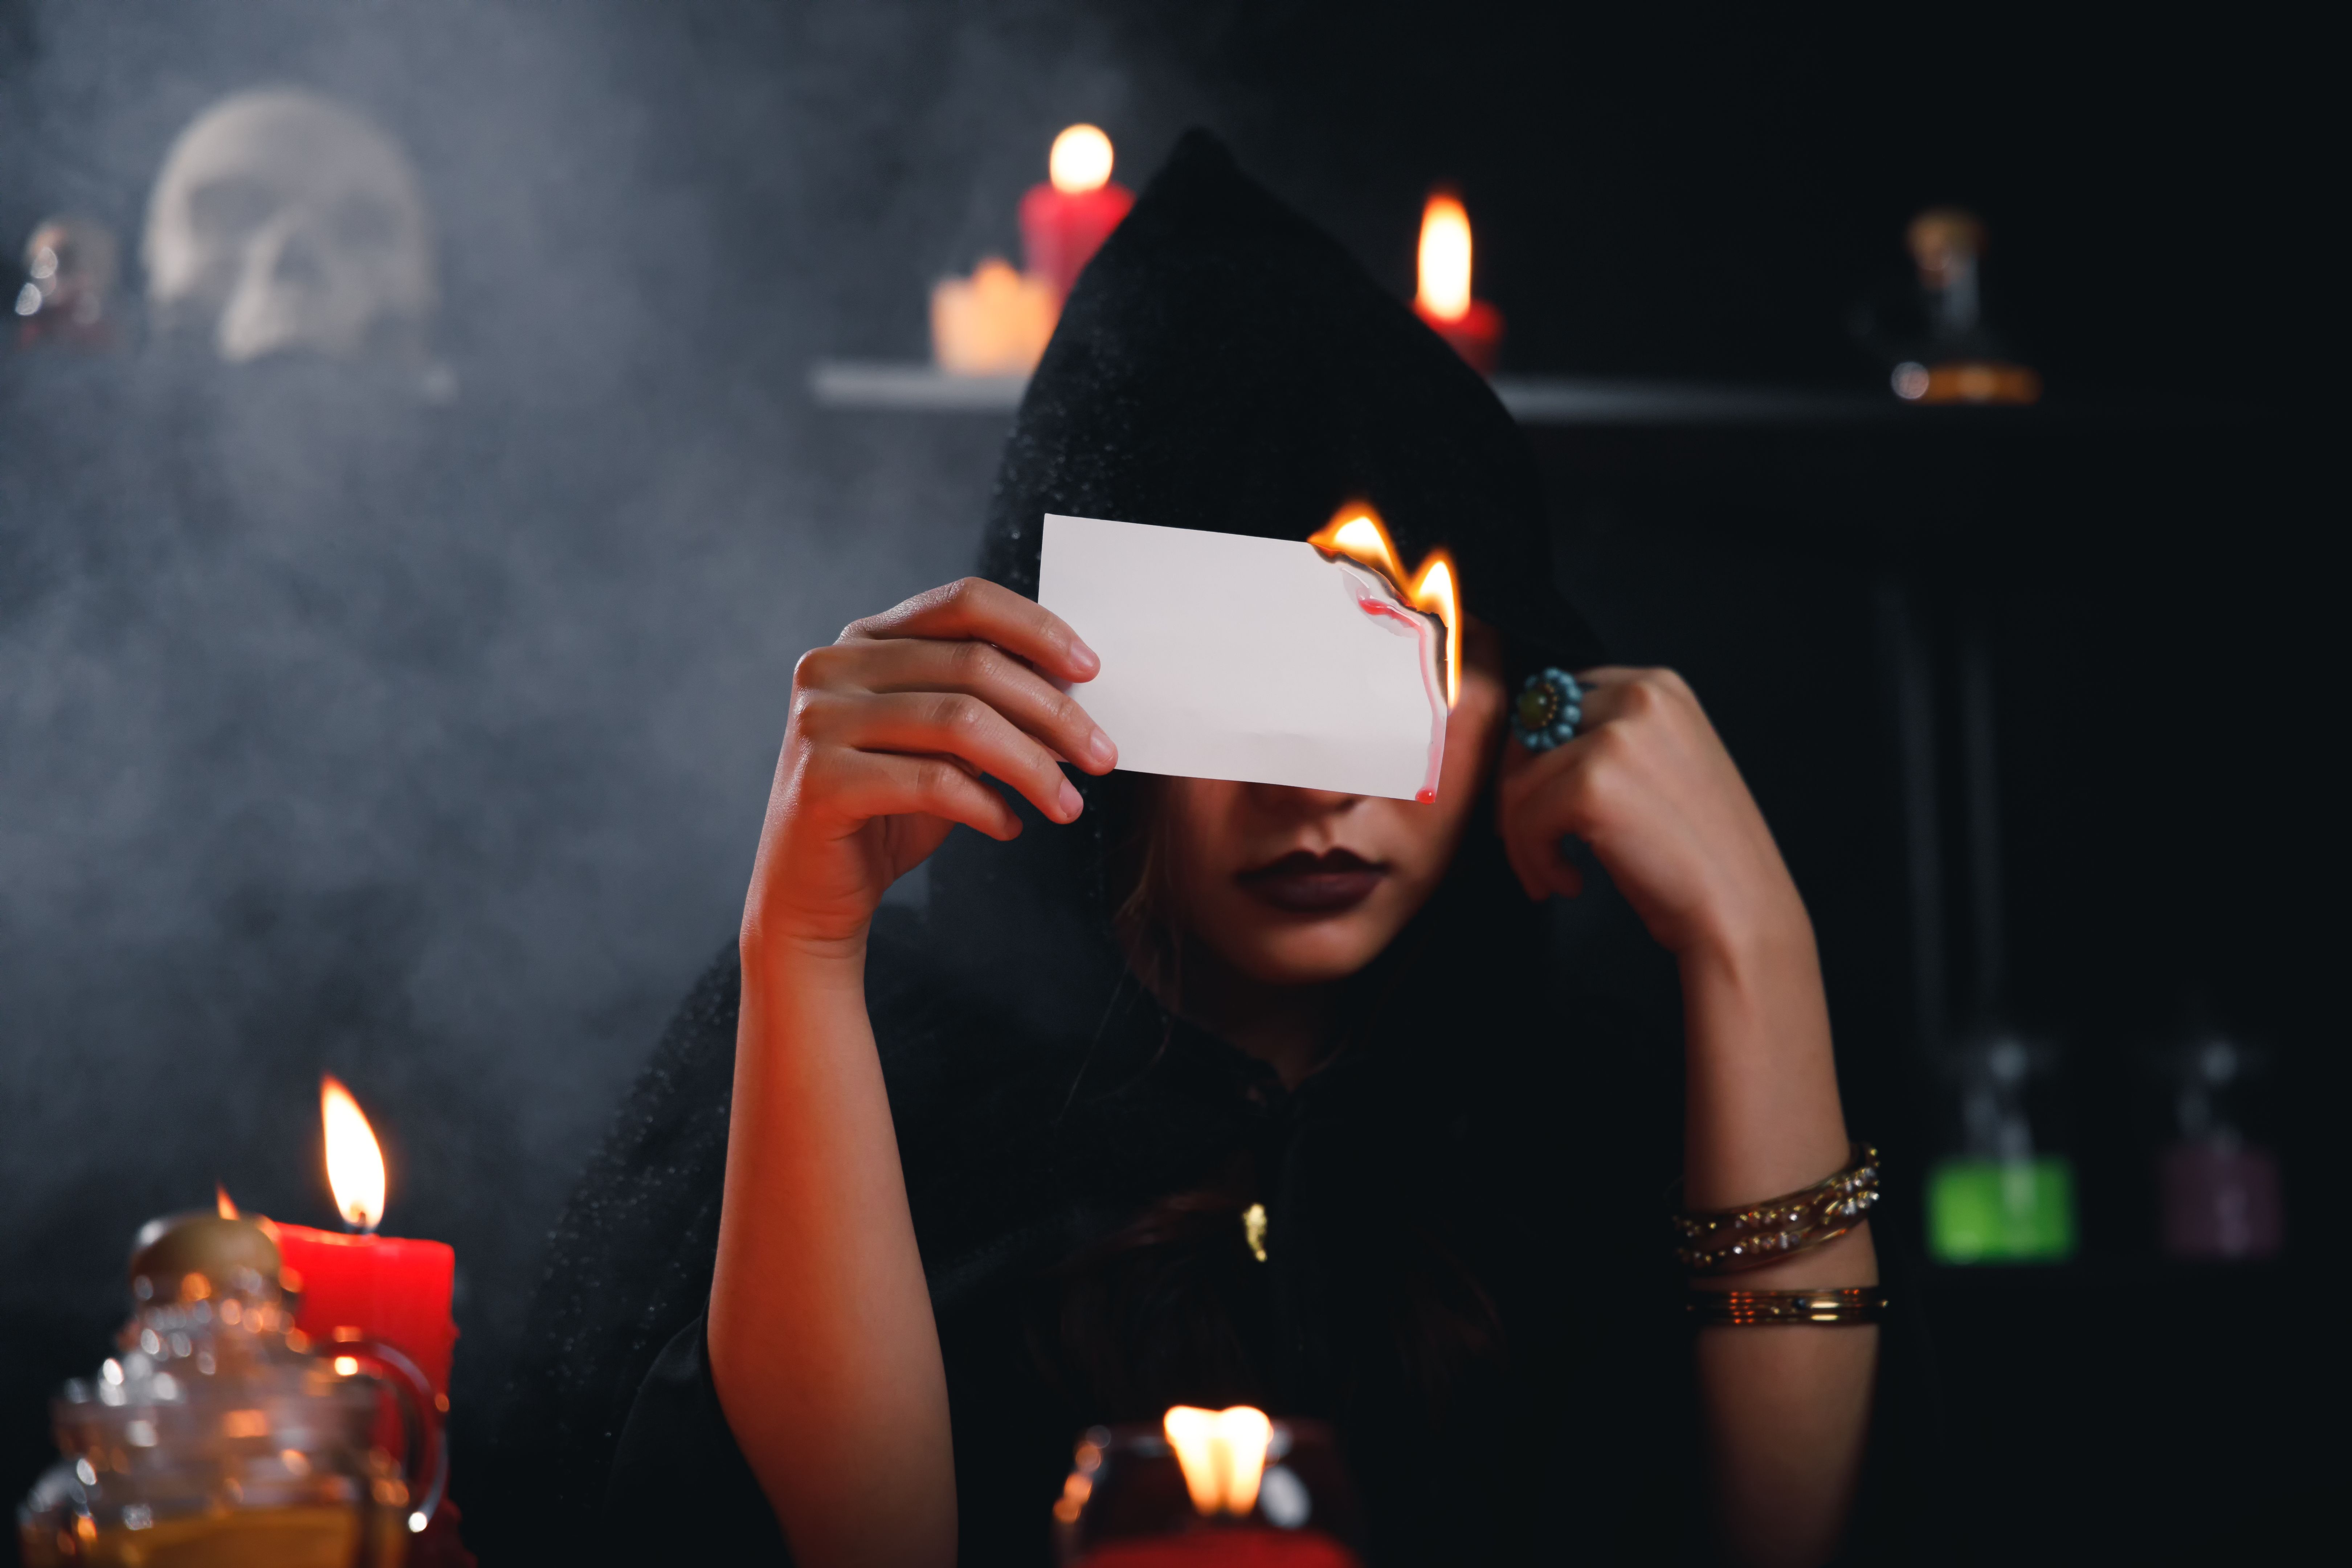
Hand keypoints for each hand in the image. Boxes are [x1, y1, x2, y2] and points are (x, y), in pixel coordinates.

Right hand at [743, 578, 1116, 956]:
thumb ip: (985, 703)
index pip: (964, 602)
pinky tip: (1010, 828)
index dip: (1035, 628)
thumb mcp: (942, 744)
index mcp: (866, 640)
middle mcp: (834, 666)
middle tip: (1102, 757)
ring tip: (1068, 804)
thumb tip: (1072, 688)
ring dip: (1032, 767)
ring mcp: (819, 720)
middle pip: (973, 665)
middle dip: (1054, 713)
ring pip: (959, 722)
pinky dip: (986, 807)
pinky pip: (932, 783)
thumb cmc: (889, 810)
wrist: (812, 892)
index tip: (1091, 671)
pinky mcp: (820, 780)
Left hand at [1495, 667, 1805, 960]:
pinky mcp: (1592, 785)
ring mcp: (1614, 738)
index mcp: (1658, 686)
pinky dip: (1535, 860)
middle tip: (1526, 843)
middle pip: (1529, 733)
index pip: (1558, 698)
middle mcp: (1638, 697)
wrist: (1741, 908)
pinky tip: (1569, 884)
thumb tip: (1528, 749)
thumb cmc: (1701, 853)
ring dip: (1524, 839)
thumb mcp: (1662, 766)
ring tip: (1551, 877)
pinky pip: (1526, 820)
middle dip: (1516, 793)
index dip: (1534, 753)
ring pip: (1521, 783)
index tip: (1534, 800)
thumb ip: (1610, 741)